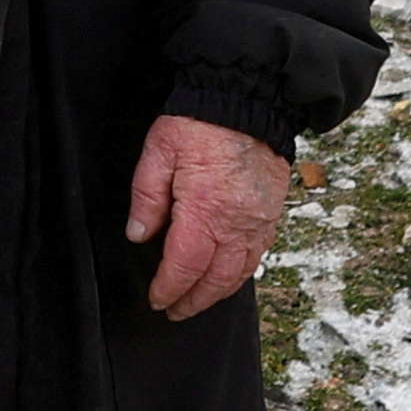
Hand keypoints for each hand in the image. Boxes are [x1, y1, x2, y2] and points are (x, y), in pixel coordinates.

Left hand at [126, 114, 291, 320]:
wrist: (247, 100)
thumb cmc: (200, 121)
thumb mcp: (158, 152)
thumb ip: (146, 198)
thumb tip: (138, 234)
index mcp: (205, 210)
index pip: (185, 266)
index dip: (169, 289)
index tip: (156, 300)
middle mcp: (236, 223)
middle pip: (215, 279)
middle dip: (193, 301)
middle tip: (174, 310)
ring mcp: (259, 220)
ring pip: (240, 272)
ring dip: (217, 293)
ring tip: (198, 301)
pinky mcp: (272, 212)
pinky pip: (258, 254)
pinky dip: (240, 272)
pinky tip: (227, 276)